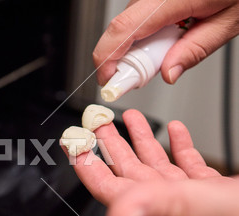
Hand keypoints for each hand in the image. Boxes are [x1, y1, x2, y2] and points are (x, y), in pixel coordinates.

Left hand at [62, 109, 238, 215]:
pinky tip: (177, 132)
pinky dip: (178, 146)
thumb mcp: (189, 207)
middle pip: (126, 170)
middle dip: (110, 144)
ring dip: (142, 140)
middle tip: (97, 123)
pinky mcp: (209, 190)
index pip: (106, 186)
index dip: (86, 165)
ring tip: (132, 119)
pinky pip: (186, 163)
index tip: (73, 143)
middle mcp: (164, 203)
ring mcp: (187, 196)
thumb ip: (150, 208)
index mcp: (152, 207)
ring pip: (155, 163)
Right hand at [93, 0, 238, 84]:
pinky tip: (169, 34)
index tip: (107, 80)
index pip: (124, 29)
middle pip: (123, 30)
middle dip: (128, 58)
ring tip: (171, 46)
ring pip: (131, 24)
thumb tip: (168, 73)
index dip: (107, 58)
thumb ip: (196, 49)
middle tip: (151, 72)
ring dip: (142, 45)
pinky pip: (140, 16)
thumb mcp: (228, 21)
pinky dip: (149, 33)